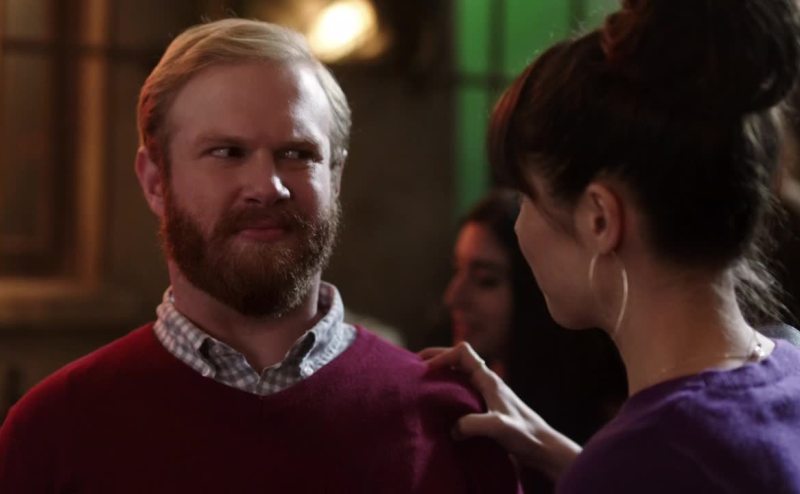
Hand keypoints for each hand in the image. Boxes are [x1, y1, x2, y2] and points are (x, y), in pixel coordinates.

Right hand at [419, 342, 581, 479]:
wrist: (543, 447)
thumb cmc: (525, 434)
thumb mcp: (498, 427)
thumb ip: (474, 424)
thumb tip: (452, 428)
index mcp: (489, 380)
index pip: (463, 352)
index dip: (443, 355)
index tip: (428, 369)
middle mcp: (486, 382)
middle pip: (458, 359)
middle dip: (436, 358)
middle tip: (413, 364)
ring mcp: (485, 394)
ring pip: (459, 375)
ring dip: (440, 374)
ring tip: (420, 382)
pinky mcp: (485, 408)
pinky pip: (461, 392)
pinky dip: (446, 391)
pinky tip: (438, 405)